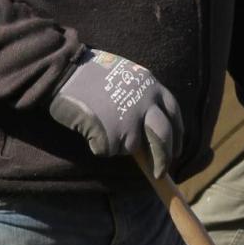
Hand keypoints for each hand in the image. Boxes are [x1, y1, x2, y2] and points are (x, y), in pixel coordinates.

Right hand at [49, 50, 183, 176]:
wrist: (66, 71)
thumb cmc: (91, 74)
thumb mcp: (127, 77)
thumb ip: (141, 98)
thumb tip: (148, 130)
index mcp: (152, 87)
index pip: (174, 115)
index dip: (177, 136)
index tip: (176, 152)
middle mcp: (147, 103)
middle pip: (163, 138)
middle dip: (163, 159)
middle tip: (159, 173)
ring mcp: (130, 119)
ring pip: (131, 147)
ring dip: (117, 144)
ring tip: (99, 123)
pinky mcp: (112, 134)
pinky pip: (108, 150)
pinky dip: (98, 145)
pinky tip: (88, 127)